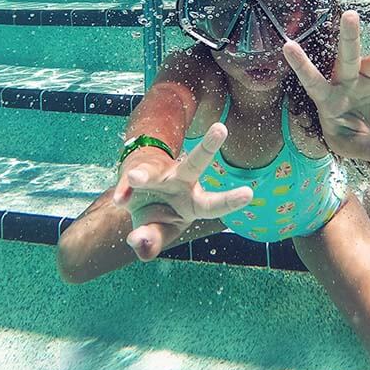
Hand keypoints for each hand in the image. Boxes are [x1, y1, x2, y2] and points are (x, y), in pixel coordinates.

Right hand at [112, 123, 252, 260]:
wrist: (135, 197)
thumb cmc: (157, 216)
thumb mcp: (158, 233)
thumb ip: (152, 241)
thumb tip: (139, 241)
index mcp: (195, 202)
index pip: (214, 204)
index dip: (230, 200)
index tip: (248, 194)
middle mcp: (180, 182)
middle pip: (195, 163)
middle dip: (208, 146)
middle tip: (220, 129)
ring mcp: (158, 175)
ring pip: (153, 170)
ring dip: (144, 174)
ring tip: (134, 179)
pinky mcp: (135, 173)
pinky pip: (127, 183)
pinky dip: (123, 192)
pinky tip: (121, 199)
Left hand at [282, 10, 369, 160]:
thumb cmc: (352, 137)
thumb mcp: (354, 148)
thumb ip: (369, 149)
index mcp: (327, 100)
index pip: (312, 82)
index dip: (301, 65)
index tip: (287, 45)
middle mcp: (344, 82)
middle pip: (346, 57)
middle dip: (348, 35)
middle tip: (350, 15)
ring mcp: (364, 77)